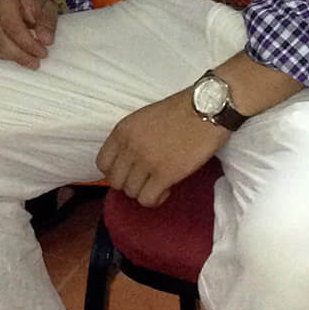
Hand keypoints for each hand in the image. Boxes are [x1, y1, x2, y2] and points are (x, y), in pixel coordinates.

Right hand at [0, 0, 58, 66]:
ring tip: (25, 59)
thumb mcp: (45, 4)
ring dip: (9, 56)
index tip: (41, 53)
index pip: (12, 24)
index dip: (27, 43)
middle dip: (18, 54)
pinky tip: (11, 55)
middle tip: (34, 61)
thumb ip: (47, 21)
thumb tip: (46, 40)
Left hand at [96, 91, 229, 207]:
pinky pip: (148, 199)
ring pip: (131, 193)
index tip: (129, 172)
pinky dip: (156, 199)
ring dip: (144, 191)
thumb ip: (130, 138)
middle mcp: (129, 147)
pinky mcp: (165, 175)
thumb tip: (126, 163)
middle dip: (130, 183)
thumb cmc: (178, 111)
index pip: (102, 163)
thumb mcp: (143, 118)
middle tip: (146, 179)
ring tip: (159, 182)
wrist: (206, 109)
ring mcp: (146, 162)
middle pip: (115, 182)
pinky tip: (166, 189)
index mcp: (122, 130)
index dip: (115, 171)